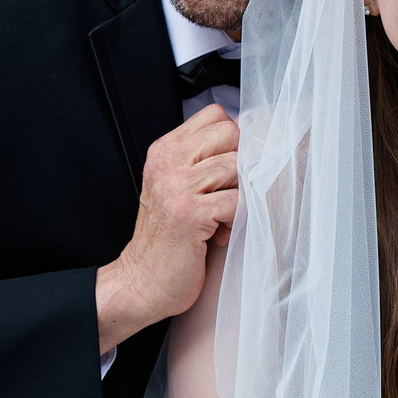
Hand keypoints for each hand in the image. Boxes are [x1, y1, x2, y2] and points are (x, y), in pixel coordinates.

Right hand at [95, 106, 239, 349]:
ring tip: (225, 217)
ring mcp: (176, 186)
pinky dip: (239, 218)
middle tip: (234, 192)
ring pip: (237, 166)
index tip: (237, 166)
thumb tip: (256, 141)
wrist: (142, 282)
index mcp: (164, 151)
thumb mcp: (178, 190)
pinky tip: (221, 233)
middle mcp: (167, 163)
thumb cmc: (168, 239)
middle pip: (230, 133)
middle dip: (244, 162)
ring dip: (242, 194)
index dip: (236, 138)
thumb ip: (204, 163)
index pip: (215, 115)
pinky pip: (238, 200)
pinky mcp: (189, 213)